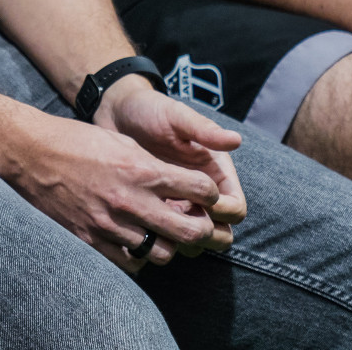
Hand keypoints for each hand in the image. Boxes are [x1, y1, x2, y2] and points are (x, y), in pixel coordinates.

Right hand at [0, 89, 231, 273]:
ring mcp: (110, 224)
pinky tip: (134, 241)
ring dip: (168, 244)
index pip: (200, 190)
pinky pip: (132, 263)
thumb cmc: (75, 141)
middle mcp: (130, 200)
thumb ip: (152, 164)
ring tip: (161, 233)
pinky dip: (139, 256)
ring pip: (163, 253)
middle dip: (200, 228)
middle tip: (194, 223)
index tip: (204, 195)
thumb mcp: (120, 142)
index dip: (209, 194)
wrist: (29, 153)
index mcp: (141, 170)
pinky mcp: (91, 240)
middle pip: (190, 231)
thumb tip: (178, 183)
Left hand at [93, 80, 246, 261]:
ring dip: (182, 240)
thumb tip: (236, 140)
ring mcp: (179, 204)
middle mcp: (201, 194)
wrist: (115, 113)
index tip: (204, 205)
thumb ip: (204, 130)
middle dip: (207, 235)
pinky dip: (161, 237)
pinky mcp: (156, 210)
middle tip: (182, 225)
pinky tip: (143, 225)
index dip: (224, 212)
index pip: (235, 208)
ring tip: (160, 223)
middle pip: (220, 232)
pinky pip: (166, 235)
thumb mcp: (176, 116)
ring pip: (193, 240)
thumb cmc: (150, 110)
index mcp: (215, 173)